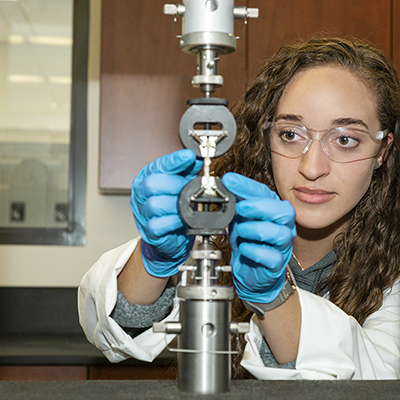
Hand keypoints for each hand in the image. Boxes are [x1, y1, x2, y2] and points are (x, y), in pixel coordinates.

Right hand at [131, 149, 202, 276]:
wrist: (169, 234)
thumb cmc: (173, 206)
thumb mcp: (181, 184)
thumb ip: (187, 171)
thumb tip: (196, 160)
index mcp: (147, 177)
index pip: (159, 165)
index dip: (174, 160)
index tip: (188, 156)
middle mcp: (141, 193)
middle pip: (151, 184)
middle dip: (175, 185)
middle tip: (189, 189)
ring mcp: (142, 212)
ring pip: (155, 205)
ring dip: (175, 204)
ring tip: (186, 205)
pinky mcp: (148, 230)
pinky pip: (158, 225)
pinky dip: (173, 221)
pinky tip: (181, 218)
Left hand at [222, 172, 295, 302]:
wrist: (250, 270)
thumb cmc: (248, 241)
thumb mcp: (239, 219)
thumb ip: (235, 203)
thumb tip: (224, 185)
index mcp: (273, 210)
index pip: (264, 193)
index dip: (247, 186)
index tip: (229, 180)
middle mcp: (282, 226)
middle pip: (284, 211)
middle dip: (260, 207)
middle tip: (241, 208)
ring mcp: (282, 246)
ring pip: (281, 234)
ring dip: (257, 229)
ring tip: (241, 230)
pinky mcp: (276, 264)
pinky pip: (273, 257)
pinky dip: (256, 251)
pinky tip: (244, 248)